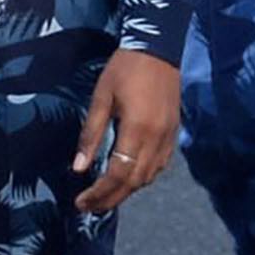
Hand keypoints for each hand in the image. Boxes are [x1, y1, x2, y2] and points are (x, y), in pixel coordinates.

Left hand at [72, 48, 180, 215]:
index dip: (99, 193)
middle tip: (90, 207)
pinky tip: (129, 177)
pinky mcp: (174, 133)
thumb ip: (91, 134)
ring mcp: (169, 137)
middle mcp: (157, 139)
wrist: (159, 48)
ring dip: (127, 190)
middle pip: (135, 182)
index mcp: (137, 130)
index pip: (118, 174)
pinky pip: (160, 165)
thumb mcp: (101, 97)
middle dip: (111, 199)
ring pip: (149, 177)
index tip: (81, 202)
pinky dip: (143, 177)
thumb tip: (79, 168)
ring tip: (106, 196)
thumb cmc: (125, 69)